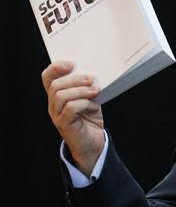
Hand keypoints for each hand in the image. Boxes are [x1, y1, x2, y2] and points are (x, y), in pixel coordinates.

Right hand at [42, 61, 104, 176]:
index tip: (72, 64)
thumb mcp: (91, 98)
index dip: (56, 67)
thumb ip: (88, 87)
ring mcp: (57, 115)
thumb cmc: (91, 118)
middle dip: (75, 79)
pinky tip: (94, 106)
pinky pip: (70, 108)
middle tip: (91, 79)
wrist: (93, 142)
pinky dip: (83, 104)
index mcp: (58, 94)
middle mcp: (53, 104)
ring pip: (61, 96)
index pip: (48, 77)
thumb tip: (94, 74)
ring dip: (81, 91)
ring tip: (95, 91)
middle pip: (56, 85)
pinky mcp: (64, 124)